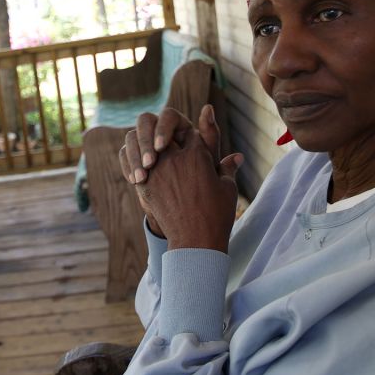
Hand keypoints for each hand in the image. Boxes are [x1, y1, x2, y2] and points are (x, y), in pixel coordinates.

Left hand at [118, 105, 240, 245]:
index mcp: (197, 155)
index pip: (191, 133)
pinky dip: (139, 162)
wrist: (195, 241)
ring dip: (152, 147)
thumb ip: (228, 168)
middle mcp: (175, 159)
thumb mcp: (227, 188)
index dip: (193, 138)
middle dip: (170, 137)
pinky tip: (145, 167)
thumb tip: (238, 156)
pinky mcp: (144, 185)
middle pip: (167, 133)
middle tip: (172, 145)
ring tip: (157, 155)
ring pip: (148, 145)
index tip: (195, 145)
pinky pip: (136, 163)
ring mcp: (157, 171)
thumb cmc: (216, 215)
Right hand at [119, 105, 223, 183]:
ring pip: (132, 137)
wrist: (190, 204)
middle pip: (145, 122)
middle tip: (150, 164)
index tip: (161, 147)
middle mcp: (161, 129)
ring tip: (141, 178)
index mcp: (180, 125)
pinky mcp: (135, 156)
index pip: (168, 115)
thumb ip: (210, 135)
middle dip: (145, 142)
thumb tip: (208, 108)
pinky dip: (128, 166)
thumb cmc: (207, 180)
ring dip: (134, 156)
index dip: (162, 128)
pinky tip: (136, 181)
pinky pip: (125, 154)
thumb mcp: (210, 159)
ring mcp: (146, 142)